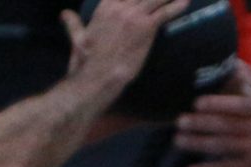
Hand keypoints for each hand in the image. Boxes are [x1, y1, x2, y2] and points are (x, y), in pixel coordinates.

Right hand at [62, 0, 184, 91]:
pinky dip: (176, 6)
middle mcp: (120, 6)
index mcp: (105, 6)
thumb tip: (65, 14)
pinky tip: (185, 2)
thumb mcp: (77, 37)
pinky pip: (164, 13)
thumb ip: (73, 23)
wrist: (97, 76)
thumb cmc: (86, 61)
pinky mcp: (146, 28)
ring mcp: (134, 15)